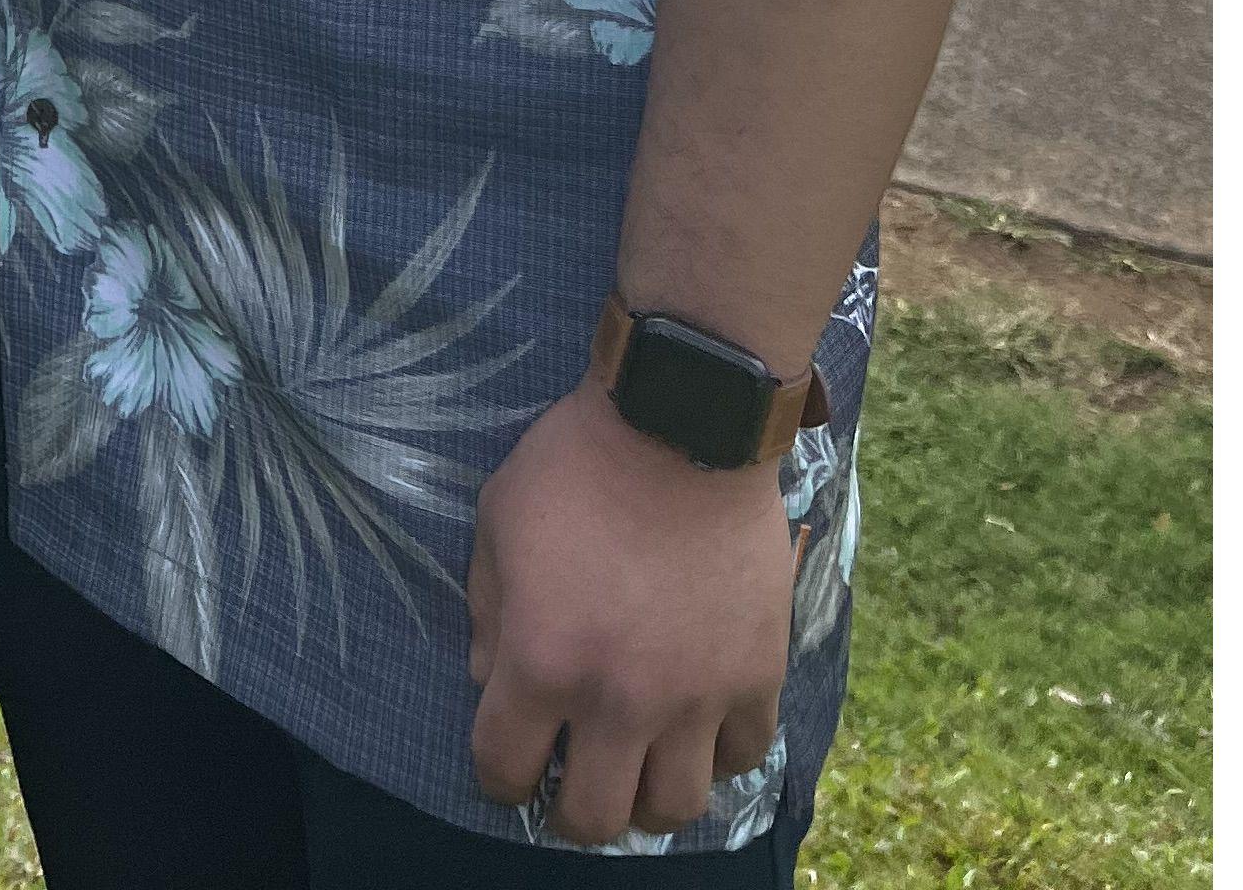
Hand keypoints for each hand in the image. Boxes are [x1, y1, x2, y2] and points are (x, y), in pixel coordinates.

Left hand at [466, 377, 792, 845]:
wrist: (681, 423)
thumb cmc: (575, 463)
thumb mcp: (496, 521)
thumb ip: (487, 612)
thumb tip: (491, 682)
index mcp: (543, 660)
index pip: (504, 770)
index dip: (497, 776)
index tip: (506, 764)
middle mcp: (619, 699)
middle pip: (593, 818)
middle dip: (570, 811)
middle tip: (570, 781)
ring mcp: (694, 696)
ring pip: (674, 808)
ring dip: (646, 797)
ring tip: (636, 766)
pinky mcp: (756, 676)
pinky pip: (743, 757)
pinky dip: (717, 754)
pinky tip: (697, 727)